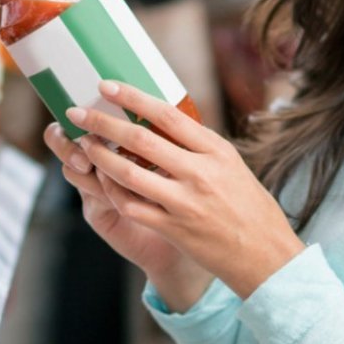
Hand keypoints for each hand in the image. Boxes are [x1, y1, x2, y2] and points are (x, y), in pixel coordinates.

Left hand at [65, 81, 303, 297]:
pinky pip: (131, 206)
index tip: (106, 86)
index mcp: (216, 151)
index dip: (132, 98)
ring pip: (128, 174)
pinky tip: (103, 181)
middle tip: (77, 112)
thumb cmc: (250, 208)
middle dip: (102, 123)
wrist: (266, 257)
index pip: (167, 114)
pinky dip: (112, 191)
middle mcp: (200, 173)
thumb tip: (163, 121)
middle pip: (140, 140)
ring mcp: (184, 203)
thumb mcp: (232, 166)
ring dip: (99, 157)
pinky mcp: (173, 229)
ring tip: (83, 145)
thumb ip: (199, 146)